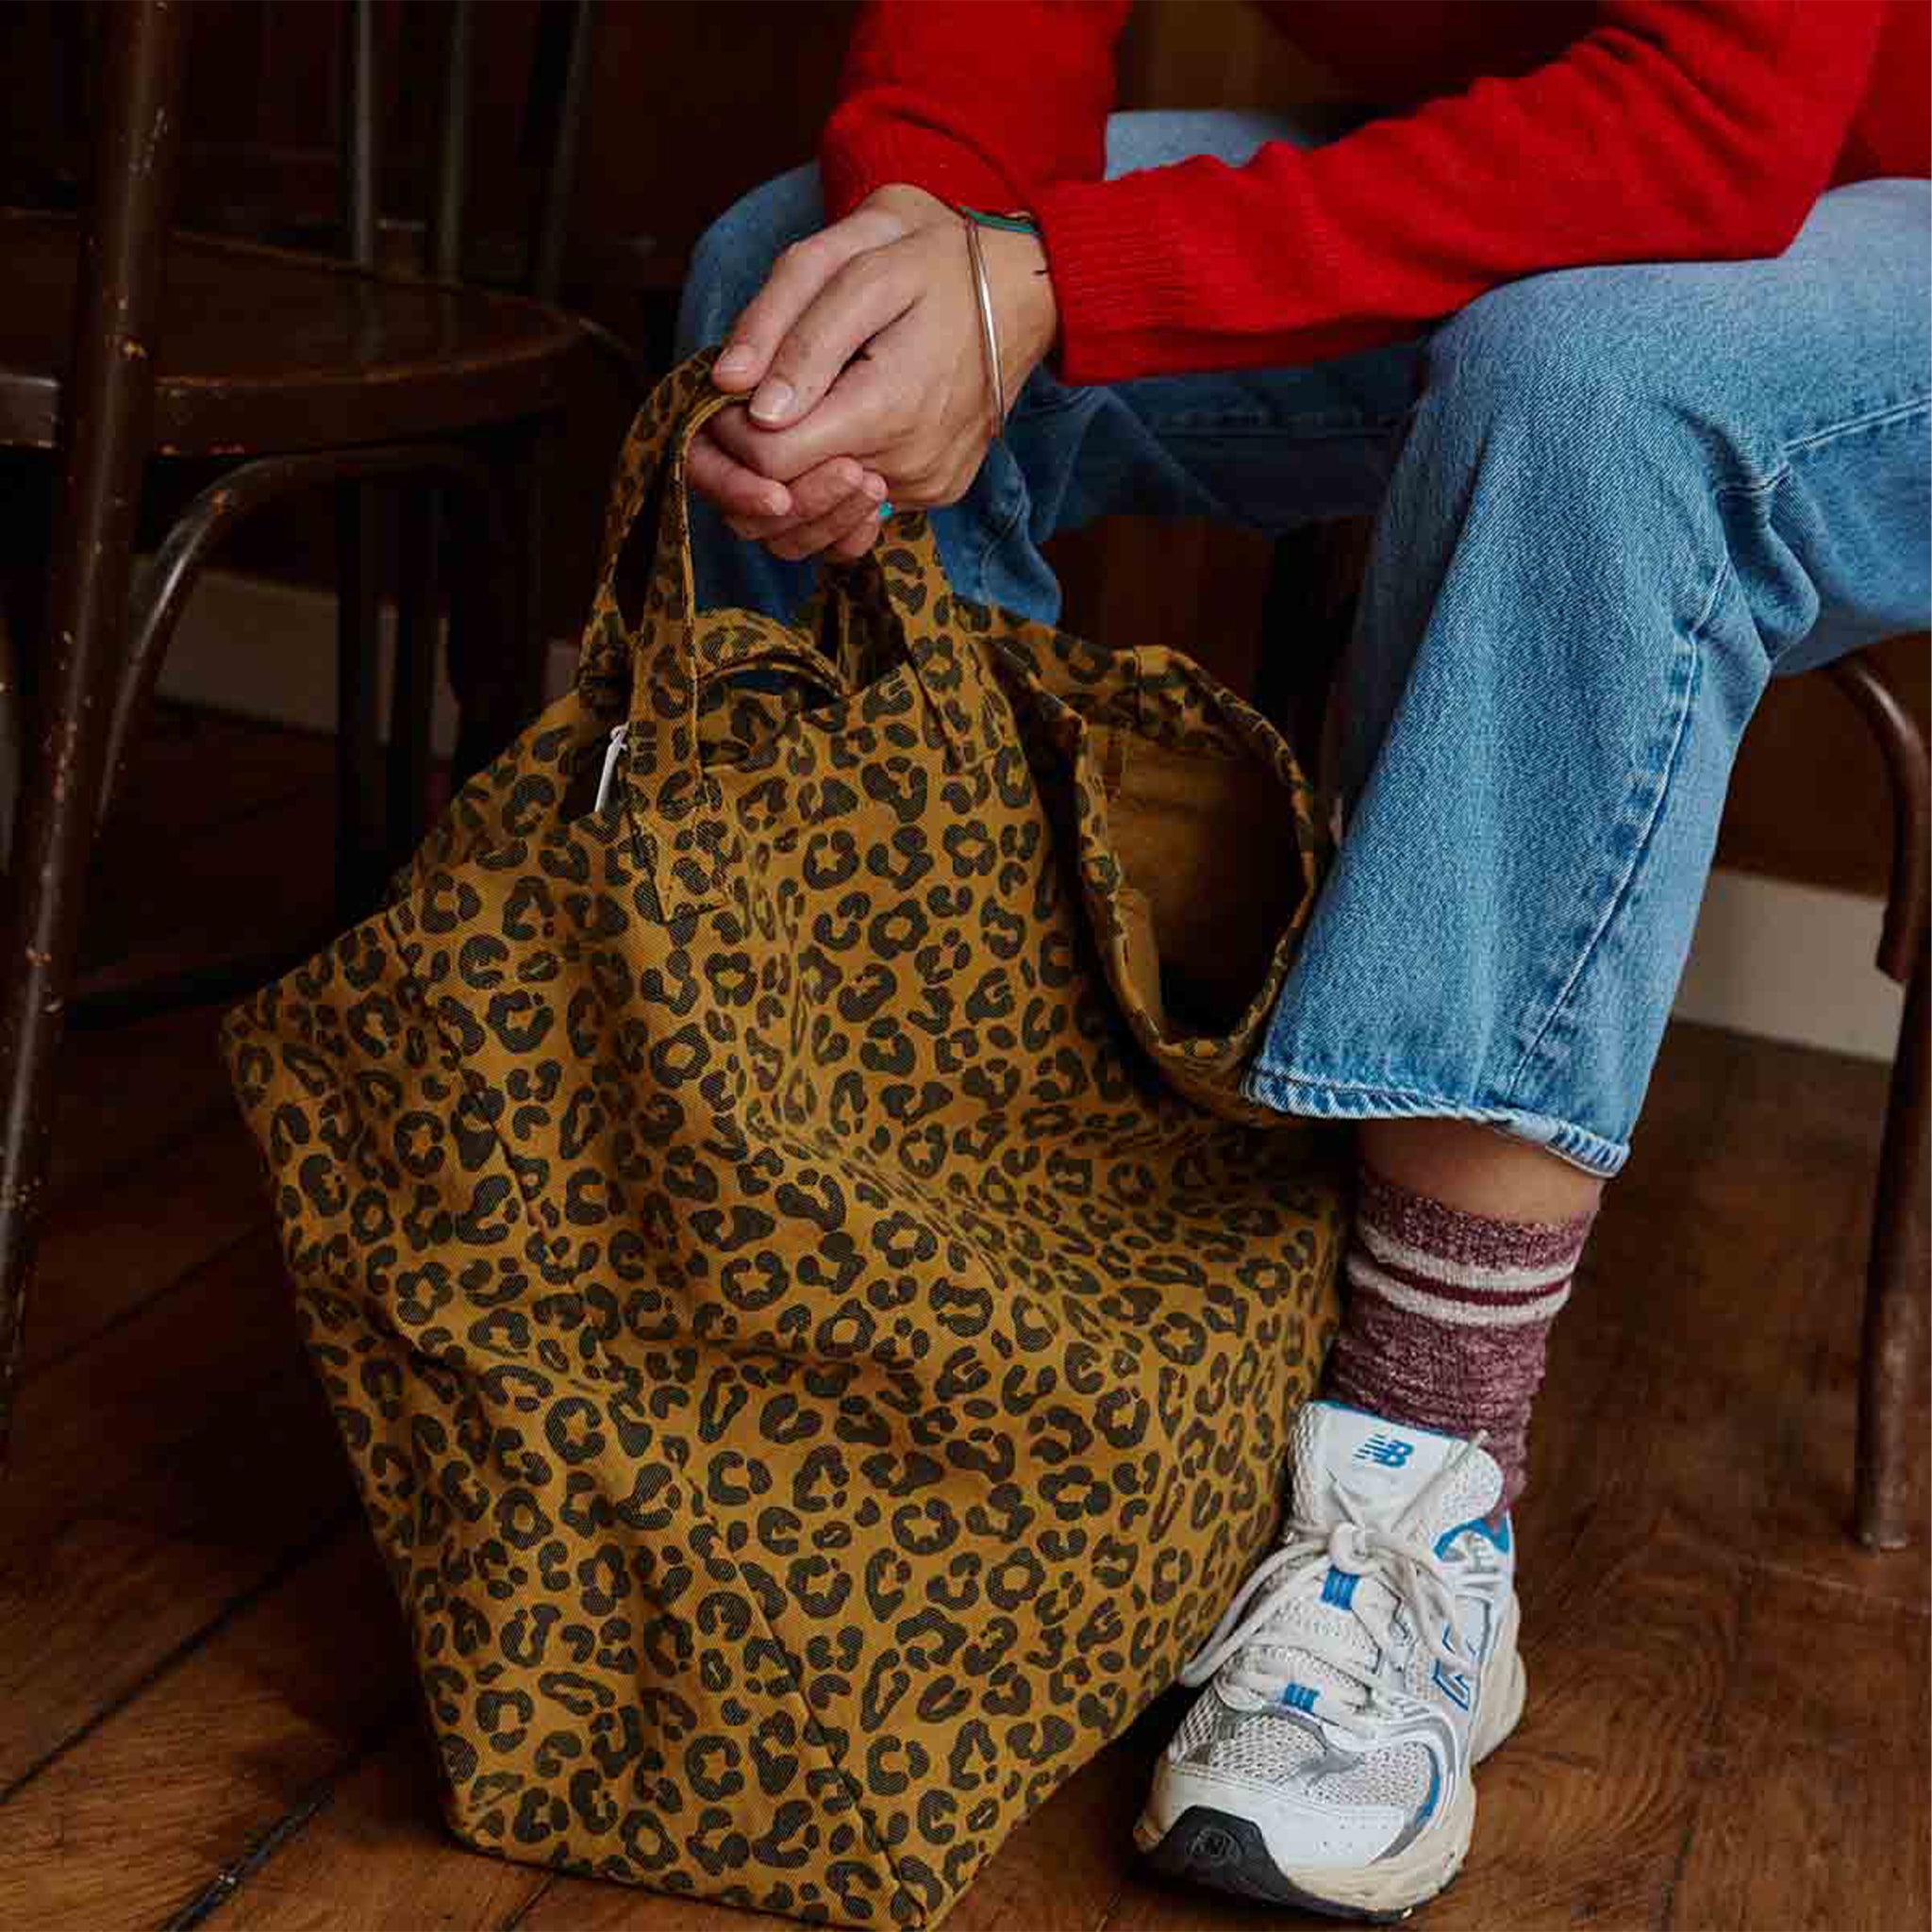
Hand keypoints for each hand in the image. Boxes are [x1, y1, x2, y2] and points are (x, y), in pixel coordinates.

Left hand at [689, 184, 1056, 561]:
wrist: (1024, 292)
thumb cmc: (938, 266)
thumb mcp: (862, 271)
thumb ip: (796, 334)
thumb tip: (733, 391)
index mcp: (887, 410)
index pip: (771, 461)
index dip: (734, 431)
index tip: (731, 393)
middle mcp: (910, 466)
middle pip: (794, 496)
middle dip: (757, 454)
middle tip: (754, 397)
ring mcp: (927, 486)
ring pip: (825, 507)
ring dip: (795, 467)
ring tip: (799, 406)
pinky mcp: (937, 492)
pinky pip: (863, 504)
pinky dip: (835, 471)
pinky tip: (842, 421)